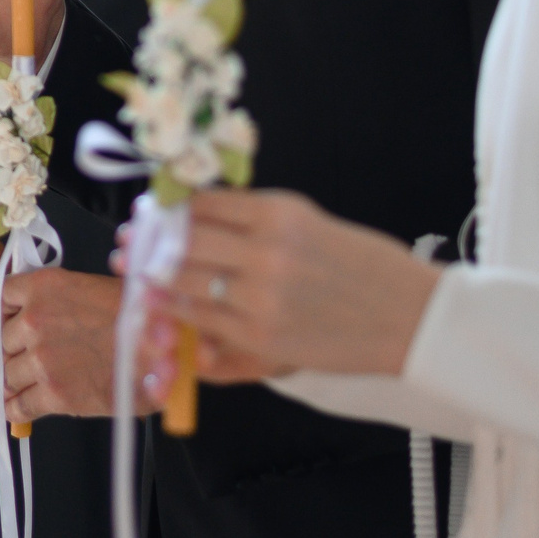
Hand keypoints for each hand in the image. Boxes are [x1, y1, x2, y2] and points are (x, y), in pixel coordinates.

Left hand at [1, 268, 147, 423]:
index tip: (9, 323)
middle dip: (13, 352)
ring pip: (7, 374)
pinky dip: (15, 409)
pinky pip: (17, 405)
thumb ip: (59, 301)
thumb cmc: (140, 316)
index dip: (4, 313)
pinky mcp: (52, 393)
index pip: (1, 296)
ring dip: (16, 382)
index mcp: (45, 287)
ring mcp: (41, 358)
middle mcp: (36, 320)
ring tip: (27, 386)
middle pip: (2, 341)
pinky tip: (21, 409)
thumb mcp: (95, 290)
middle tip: (27, 360)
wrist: (166, 348)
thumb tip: (40, 313)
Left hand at [163, 189, 442, 382]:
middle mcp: (266, 250)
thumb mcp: (309, 222)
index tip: (151, 209)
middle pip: (183, 238)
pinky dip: (176, 310)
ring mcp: (261, 296)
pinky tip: (162, 303)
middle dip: (149, 240)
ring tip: (136, 271)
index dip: (167, 206)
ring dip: (153, 275)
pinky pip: (201, 319)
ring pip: (182, 280)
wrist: (410, 317)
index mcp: (278, 213)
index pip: (202, 201)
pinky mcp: (261, 336)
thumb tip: (196, 212)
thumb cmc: (362, 267)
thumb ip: (254, 218)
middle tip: (128, 241)